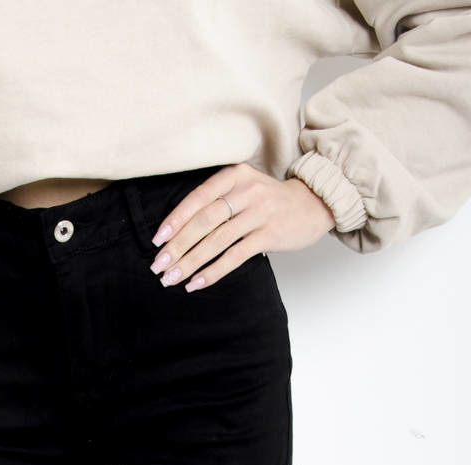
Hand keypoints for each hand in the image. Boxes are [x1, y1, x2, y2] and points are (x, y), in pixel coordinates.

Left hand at [148, 163, 336, 290]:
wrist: (313, 204)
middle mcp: (246, 191)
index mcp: (235, 175)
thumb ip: (217, 200)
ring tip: (172, 278)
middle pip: (204, 221)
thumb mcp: (244, 188)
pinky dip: (213, 271)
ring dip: (191, 262)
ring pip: (217, 240)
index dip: (175, 220)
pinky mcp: (270, 234)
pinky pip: (235, 256)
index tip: (157, 241)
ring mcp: (259, 213)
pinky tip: (196, 283)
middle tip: (158, 266)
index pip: (198, 198)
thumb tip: (179, 230)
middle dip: (178, 246)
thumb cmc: (269, 200)